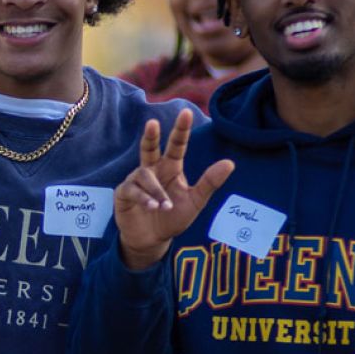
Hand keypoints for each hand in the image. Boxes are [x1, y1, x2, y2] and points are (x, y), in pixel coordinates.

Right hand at [115, 109, 234, 269]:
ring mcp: (136, 180)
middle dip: (151, 136)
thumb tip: (230, 163)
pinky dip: (144, 198)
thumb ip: (209, 182)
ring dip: (156, 191)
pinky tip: (153, 207)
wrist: (153, 240)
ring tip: (165, 206)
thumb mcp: (195, 201)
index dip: (181, 130)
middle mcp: (152, 169)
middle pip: (150, 148)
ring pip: (144, 175)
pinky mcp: (124, 193)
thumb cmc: (173, 218)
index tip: (186, 113)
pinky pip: (132, 190)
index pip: (177, 145)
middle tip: (152, 123)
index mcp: (171, 167)